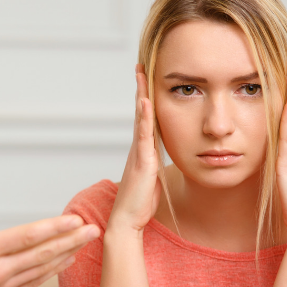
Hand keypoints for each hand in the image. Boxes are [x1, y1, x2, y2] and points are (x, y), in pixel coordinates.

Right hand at [0, 173, 99, 286]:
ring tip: (87, 242)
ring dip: (67, 255)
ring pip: (42, 269)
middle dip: (72, 240)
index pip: (26, 236)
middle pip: (42, 253)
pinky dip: (52, 271)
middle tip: (95, 229)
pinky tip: (66, 261)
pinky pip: (34, 283)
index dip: (54, 227)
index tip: (75, 219)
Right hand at [107, 64, 161, 233]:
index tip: (147, 79)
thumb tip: (158, 160)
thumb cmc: (140, 203)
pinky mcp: (141, 161)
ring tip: (141, 74)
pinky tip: (145, 101)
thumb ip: (155, 166)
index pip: (147, 119)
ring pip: (141, 118)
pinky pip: (144, 134)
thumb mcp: (153, 179)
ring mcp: (138, 152)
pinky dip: (144, 116)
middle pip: (141, 112)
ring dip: (141, 95)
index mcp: (144, 151)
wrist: (128, 220)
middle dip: (141, 89)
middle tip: (140, 66)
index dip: (147, 99)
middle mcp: (139, 147)